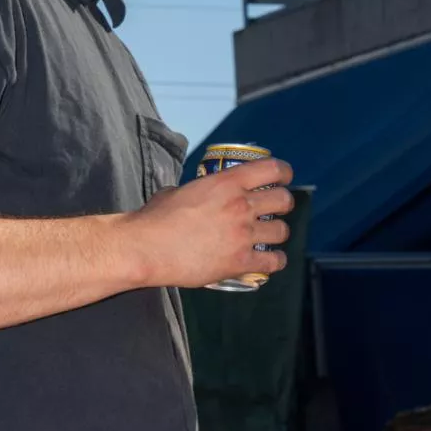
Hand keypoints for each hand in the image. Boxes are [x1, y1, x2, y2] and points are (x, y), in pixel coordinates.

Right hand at [128, 158, 293, 288]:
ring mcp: (243, 234)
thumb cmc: (154, 219)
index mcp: (226, 182)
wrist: (146, 248)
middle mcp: (241, 205)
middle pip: (283, 200)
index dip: (284, 172)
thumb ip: (197, 191)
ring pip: (281, 231)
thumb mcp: (177, 191)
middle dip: (283, 204)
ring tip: (269, 237)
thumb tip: (196, 195)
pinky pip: (273, 261)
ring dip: (277, 233)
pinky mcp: (241, 262)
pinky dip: (275, 261)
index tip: (284, 178)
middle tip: (276, 209)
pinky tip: (270, 260)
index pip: (273, 169)